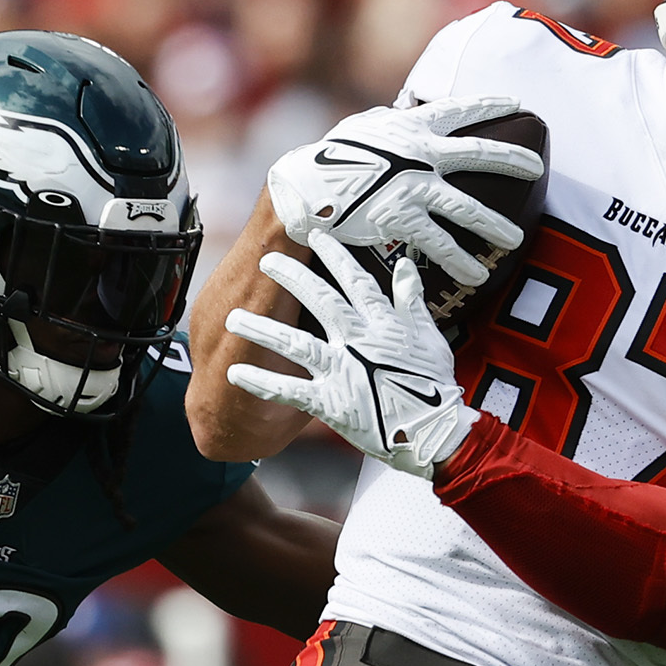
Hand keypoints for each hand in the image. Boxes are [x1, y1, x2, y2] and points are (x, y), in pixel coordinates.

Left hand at [225, 240, 477, 480]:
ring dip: (262, 329)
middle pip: (320, 301)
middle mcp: (358, 341)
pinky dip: (263, 383)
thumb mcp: (428, 335)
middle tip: (265, 261)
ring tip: (233, 318)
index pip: (354, 280)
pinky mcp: (331, 402)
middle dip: (291, 278)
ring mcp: (343, 371)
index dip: (333, 254)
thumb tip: (404, 266)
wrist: (432, 432)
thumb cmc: (432, 384)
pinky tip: (235, 373)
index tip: (313, 233)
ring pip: (296, 344)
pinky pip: (290, 391)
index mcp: (382, 323)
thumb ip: (411, 300)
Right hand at [266, 98, 546, 287]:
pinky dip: (460, 261)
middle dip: (512, 160)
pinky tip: (477, 275)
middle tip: (538, 167)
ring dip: (494, 224)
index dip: (491, 105)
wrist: (301, 187)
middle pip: (478, 154)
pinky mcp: (400, 219)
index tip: (519, 103)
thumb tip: (410, 111)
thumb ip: (395, 122)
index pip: (460, 110)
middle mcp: (420, 154)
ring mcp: (413, 188)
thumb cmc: (330, 156)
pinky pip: (439, 244)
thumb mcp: (365, 127)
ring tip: (515, 240)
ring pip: (466, 207)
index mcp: (412, 127)